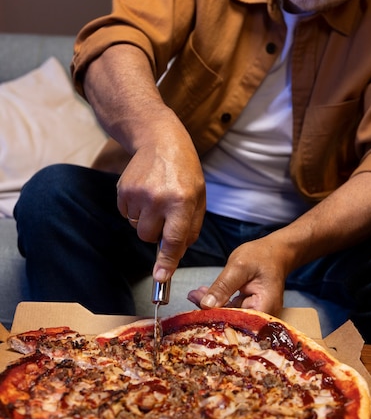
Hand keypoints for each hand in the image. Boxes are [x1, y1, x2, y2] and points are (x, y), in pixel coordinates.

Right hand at [117, 108, 205, 280]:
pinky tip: (145, 191)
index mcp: (181, 201)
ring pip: (135, 226)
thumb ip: (190, 227)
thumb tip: (177, 254)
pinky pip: (125, 213)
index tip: (161, 278)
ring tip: (156, 197)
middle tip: (165, 212)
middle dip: (156, 232)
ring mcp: (137, 193)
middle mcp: (158, 198)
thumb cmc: (184, 170)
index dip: (167, 261)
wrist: (160, 139)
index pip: (173, 239)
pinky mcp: (122, 189)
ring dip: (145, 219)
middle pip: (148, 236)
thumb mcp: (199, 196)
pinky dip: (134, 208)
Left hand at [187, 234, 286, 316]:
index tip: (196, 314)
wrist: (276, 252)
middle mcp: (262, 318)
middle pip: (232, 323)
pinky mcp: (249, 310)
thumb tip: (205, 305)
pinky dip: (218, 302)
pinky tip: (201, 294)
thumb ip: (223, 286)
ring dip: (211, 307)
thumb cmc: (262, 256)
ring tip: (194, 294)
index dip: (215, 321)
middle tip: (192, 297)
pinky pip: (231, 310)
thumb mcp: (239, 267)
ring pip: (229, 317)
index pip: (237, 323)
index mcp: (264, 308)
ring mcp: (256, 315)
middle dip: (209, 312)